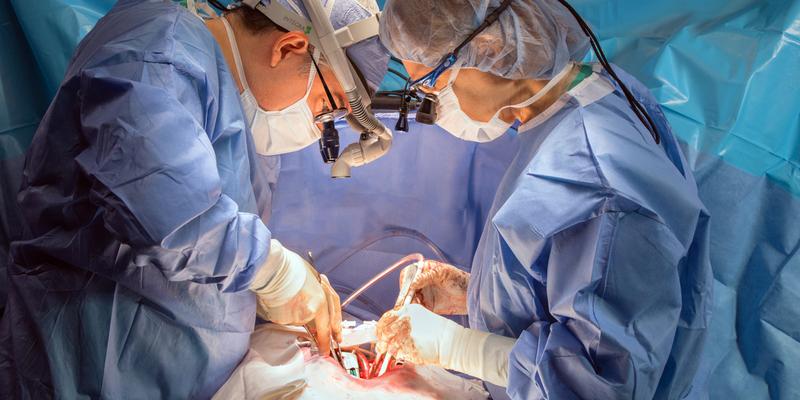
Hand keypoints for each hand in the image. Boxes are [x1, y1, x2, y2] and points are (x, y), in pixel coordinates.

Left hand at [252, 240, 341, 355]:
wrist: (270, 269)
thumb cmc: (276, 295)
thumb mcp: (286, 318)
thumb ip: (300, 321)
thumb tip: (306, 321)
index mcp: (319, 306)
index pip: (324, 328)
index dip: (325, 342)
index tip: (325, 352)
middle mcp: (324, 293)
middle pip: (332, 313)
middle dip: (335, 328)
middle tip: (338, 338)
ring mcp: (320, 281)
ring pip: (333, 298)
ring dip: (335, 312)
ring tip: (336, 321)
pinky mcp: (313, 274)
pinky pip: (326, 287)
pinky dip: (329, 297)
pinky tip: (328, 301)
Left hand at [376, 303, 459, 365]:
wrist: (452, 341)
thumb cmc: (438, 332)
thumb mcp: (420, 319)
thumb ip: (404, 322)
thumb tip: (387, 332)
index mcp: (408, 309)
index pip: (386, 317)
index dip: (380, 328)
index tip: (378, 335)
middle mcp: (405, 318)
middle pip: (384, 331)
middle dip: (381, 341)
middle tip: (380, 347)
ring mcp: (407, 332)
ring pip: (389, 343)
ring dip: (388, 349)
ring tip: (393, 352)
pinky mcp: (409, 345)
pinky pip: (398, 353)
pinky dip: (399, 355)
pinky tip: (405, 355)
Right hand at [400, 260, 468, 314]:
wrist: (472, 296)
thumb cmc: (459, 279)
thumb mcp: (443, 273)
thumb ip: (427, 276)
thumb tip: (412, 284)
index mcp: (424, 270)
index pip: (409, 274)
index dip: (405, 281)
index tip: (407, 289)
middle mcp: (421, 282)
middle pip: (407, 288)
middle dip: (405, 295)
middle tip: (405, 303)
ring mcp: (424, 294)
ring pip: (410, 299)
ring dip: (408, 304)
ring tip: (411, 309)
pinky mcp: (428, 306)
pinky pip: (417, 309)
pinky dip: (414, 311)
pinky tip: (416, 313)